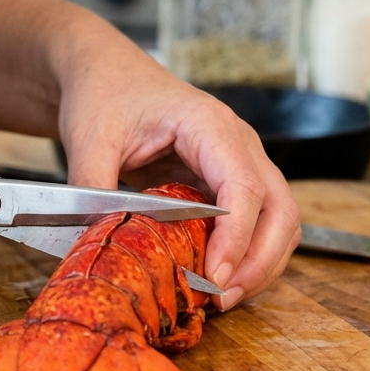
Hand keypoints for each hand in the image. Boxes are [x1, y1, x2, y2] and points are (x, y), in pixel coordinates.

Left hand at [55, 22, 300, 309]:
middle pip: (280, 209)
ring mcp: (240, 161)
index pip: (244, 187)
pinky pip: (258, 223)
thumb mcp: (89, 138)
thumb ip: (92, 188)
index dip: (236, 239)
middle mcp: (237, 142)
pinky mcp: (229, 180)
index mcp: (208, 124)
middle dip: (260, 261)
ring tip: (221, 298)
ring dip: (260, 264)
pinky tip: (217, 279)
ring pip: (279, 221)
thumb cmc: (105, 93)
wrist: (105, 72)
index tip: (214, 277)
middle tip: (222, 298)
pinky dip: (248, 256)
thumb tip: (96, 241)